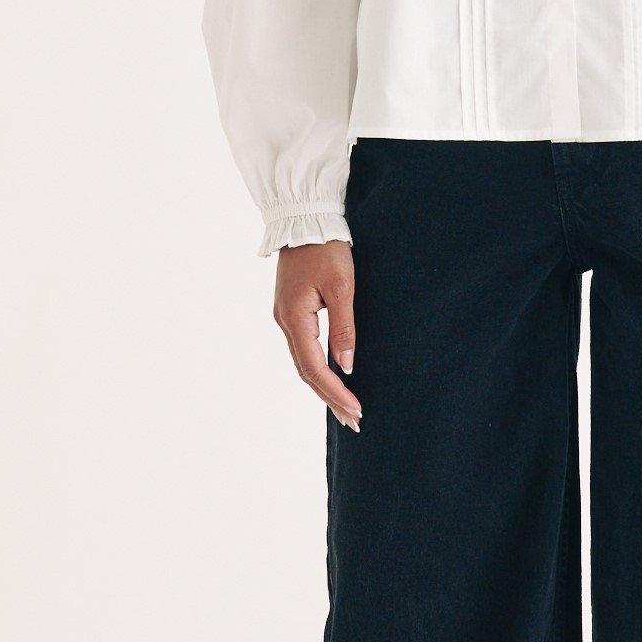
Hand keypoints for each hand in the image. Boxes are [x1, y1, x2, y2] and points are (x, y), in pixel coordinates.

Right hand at [273, 240, 360, 430]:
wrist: (305, 220)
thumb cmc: (326, 250)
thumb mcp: (341, 287)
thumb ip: (344, 328)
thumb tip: (346, 366)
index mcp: (294, 319)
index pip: (315, 368)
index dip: (335, 392)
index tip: (356, 410)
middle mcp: (285, 322)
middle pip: (306, 372)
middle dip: (330, 398)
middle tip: (355, 421)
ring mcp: (286, 317)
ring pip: (304, 363)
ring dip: (325, 387)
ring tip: (346, 408)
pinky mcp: (291, 311)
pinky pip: (304, 349)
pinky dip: (319, 370)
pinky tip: (332, 379)